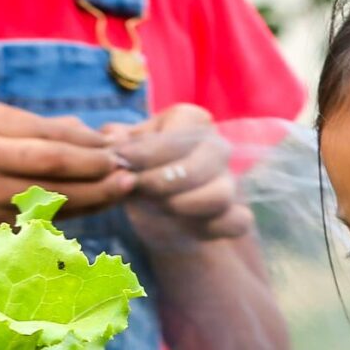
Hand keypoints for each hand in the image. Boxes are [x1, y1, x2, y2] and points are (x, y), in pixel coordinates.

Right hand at [0, 103, 136, 237]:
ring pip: (51, 202)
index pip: (49, 139)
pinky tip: (93, 207)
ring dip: (93, 198)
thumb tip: (92, 135)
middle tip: (129, 172)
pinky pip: (38, 223)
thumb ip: (38, 126)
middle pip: (54, 171)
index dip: (89, 146)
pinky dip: (69, 215)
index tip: (116, 148)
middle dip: (98, 172)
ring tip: (122, 188)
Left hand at [111, 104, 252, 251]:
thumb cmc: (141, 173)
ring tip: (160, 207)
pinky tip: (187, 228)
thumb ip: (115, 143)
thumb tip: (111, 138)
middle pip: (201, 162)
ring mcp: (230, 182)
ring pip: (221, 194)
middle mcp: (216, 146)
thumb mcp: (124, 154)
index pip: (178, 132)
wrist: (160, 216)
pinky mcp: (237, 214)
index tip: (122, 163)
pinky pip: (237, 221)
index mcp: (191, 121)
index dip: (147, 150)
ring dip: (186, 204)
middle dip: (163, 180)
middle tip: (137, 189)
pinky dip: (213, 228)